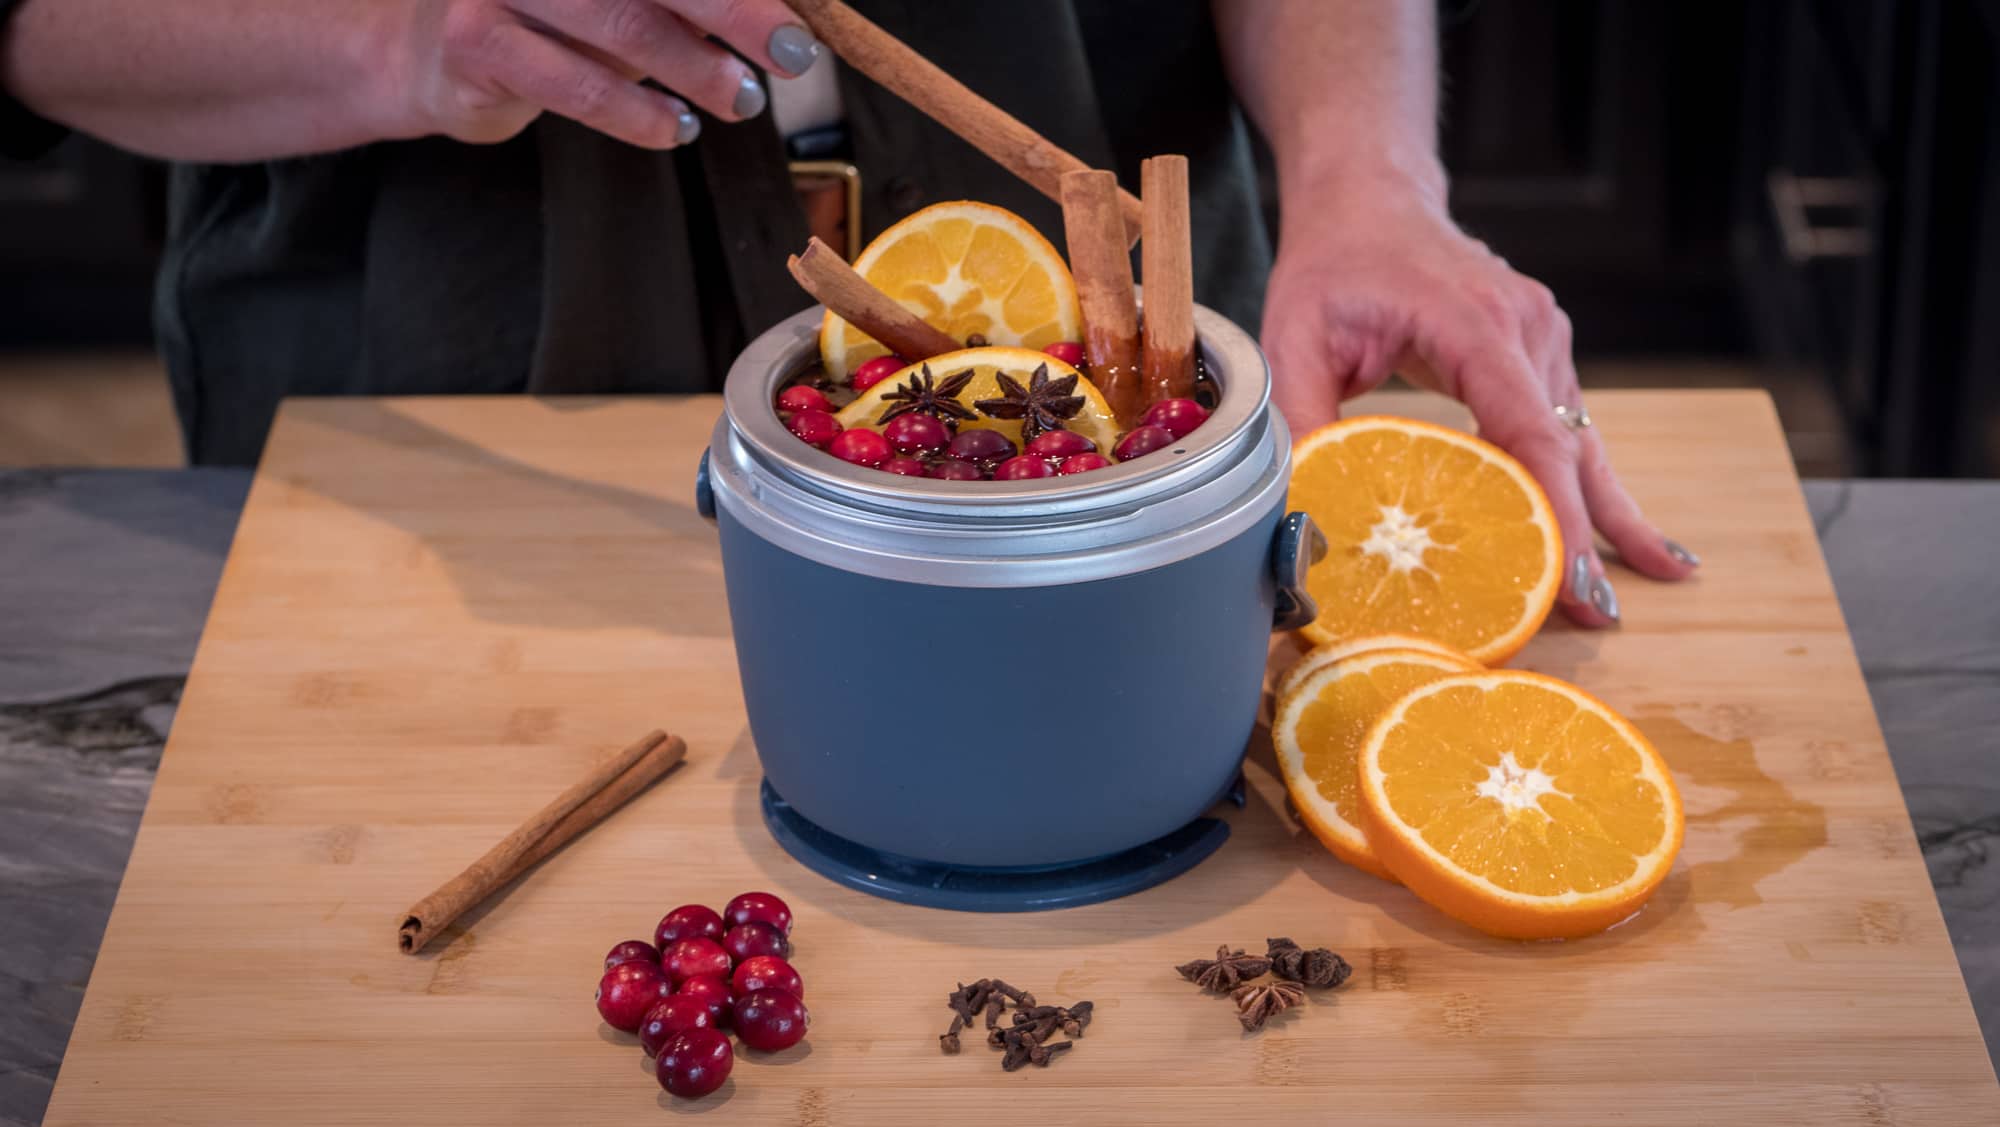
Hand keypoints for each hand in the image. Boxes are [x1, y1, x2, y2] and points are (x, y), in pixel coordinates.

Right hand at [393, 0, 823, 149]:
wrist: (424, 55)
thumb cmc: (544, 20)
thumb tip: (780, 15)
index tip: (798, 15)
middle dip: (736, 12)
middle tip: (791, 53)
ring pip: (622, 25)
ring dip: (695, 69)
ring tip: (740, 99)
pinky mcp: (477, 43)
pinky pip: (577, 86)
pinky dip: (638, 113)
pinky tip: (675, 129)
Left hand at [1261, 175, 1698, 626]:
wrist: (1370, 202)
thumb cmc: (1333, 266)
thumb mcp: (1293, 338)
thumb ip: (1300, 420)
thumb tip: (1302, 508)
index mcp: (1474, 324)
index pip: (1527, 430)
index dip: (1552, 509)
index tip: (1568, 572)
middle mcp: (1527, 330)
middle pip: (1568, 447)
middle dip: (1589, 532)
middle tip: (1600, 613)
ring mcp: (1544, 340)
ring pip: (1581, 443)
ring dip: (1603, 516)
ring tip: (1637, 588)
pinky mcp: (1541, 356)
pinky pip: (1567, 430)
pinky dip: (1588, 485)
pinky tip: (1624, 536)